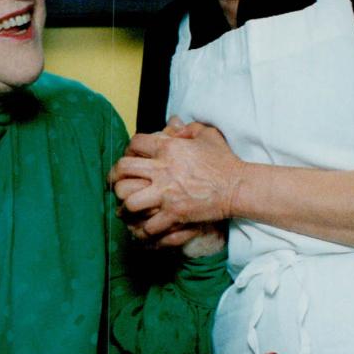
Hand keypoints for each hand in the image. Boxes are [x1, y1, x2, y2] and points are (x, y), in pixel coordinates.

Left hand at [109, 120, 243, 237]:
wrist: (237, 187)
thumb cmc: (223, 160)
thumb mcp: (207, 135)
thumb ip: (188, 128)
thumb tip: (175, 124)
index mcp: (169, 147)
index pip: (135, 143)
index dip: (130, 149)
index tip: (131, 156)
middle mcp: (163, 169)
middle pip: (123, 170)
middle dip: (116, 177)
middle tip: (115, 183)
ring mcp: (167, 194)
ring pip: (129, 201)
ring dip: (126, 206)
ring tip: (126, 209)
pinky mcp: (174, 214)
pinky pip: (149, 225)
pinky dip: (144, 229)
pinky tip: (144, 227)